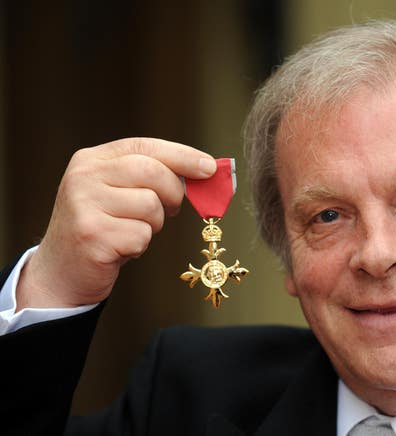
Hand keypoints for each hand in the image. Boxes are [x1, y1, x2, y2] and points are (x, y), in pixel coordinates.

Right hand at [16, 138, 216, 309]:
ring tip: (132, 231)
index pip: (145, 147)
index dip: (182, 155)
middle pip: (153, 172)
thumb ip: (151, 177)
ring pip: (151, 206)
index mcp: (92, 160)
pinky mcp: (92, 235)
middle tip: (172, 210)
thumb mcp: (119, 193)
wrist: (61, 273)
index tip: (210, 168)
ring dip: (153, 225)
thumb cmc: (102, 229)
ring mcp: (84, 205)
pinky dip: (141, 246)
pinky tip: (121, 249)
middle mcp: (84, 177)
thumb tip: (205, 171)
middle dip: (174, 192)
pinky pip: (142, 235)